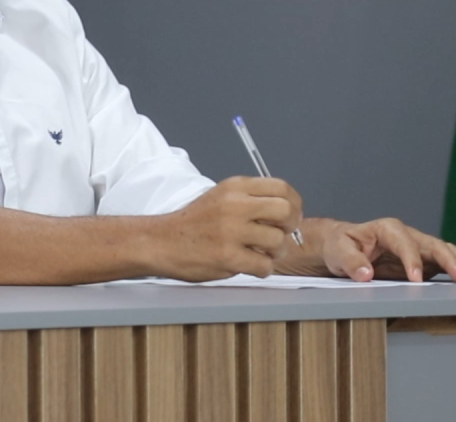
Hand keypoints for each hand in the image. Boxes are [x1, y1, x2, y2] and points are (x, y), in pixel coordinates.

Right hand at [153, 176, 302, 280]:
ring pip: (278, 242)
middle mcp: (234, 205)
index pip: (282, 188)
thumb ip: (251, 199)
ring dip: (274, 252)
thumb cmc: (193, 224)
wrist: (161, 242)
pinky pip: (264, 266)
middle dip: (290, 227)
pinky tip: (250, 264)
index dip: (294, 203)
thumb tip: (288, 211)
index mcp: (234, 187)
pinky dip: (262, 269)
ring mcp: (231, 232)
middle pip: (286, 212)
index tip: (291, 215)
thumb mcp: (221, 197)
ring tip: (260, 253)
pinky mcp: (228, 257)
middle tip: (280, 234)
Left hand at [320, 218, 455, 282]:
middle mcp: (406, 235)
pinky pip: (443, 263)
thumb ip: (351, 262)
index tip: (416, 280)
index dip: (412, 260)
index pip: (404, 243)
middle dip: (450, 260)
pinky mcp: (421, 260)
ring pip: (444, 251)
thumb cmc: (340, 247)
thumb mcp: (338, 252)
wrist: (342, 247)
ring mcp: (416, 247)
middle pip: (432, 244)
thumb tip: (366, 274)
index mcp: (386, 229)